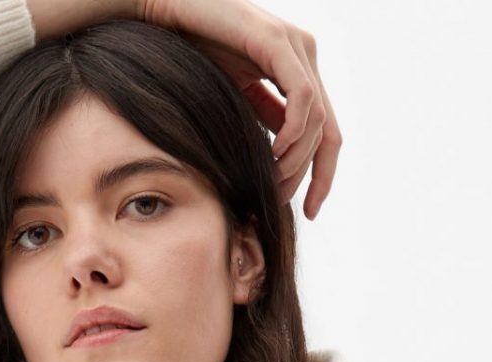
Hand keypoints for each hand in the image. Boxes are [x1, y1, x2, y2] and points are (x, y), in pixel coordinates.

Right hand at [138, 0, 339, 219]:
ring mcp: (296, 47)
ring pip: (318, 119)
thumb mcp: (231, 97)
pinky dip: (294, 130)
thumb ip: (258, 122)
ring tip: (272, 178)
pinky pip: (302, 97)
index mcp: (295, 72)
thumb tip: (272, 168)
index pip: (323, 133)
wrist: (163, 7)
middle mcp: (303, 57)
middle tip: (284, 203)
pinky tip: (275, 151)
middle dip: (315, 176)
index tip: (308, 210)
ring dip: (297, 158)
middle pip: (329, 132)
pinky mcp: (278, 42)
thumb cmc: (188, 48)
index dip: (320, 175)